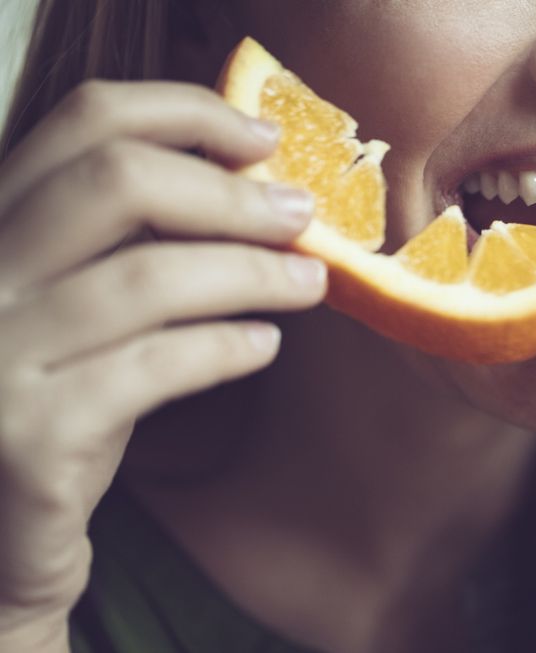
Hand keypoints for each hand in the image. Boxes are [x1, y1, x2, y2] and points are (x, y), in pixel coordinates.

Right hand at [0, 80, 326, 642]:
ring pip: (147, 278)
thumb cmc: (64, 400)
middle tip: (302, 214)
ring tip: (310, 282)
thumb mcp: (87, 304)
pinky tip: (266, 345)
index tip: (265, 136)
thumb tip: (260, 186)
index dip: (186, 111)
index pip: (84, 118)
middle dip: (231, 194)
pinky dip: (223, 348)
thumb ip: (138, 239)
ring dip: (250, 272)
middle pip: (118, 183)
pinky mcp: (25, 435)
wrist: (3, 535)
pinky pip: (152, 368)